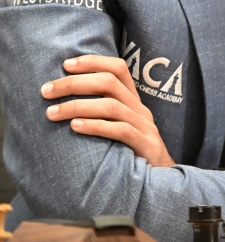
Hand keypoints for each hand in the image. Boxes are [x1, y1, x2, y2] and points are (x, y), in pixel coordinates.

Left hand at [42, 55, 175, 167]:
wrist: (161, 180)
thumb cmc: (130, 153)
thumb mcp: (118, 127)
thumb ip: (100, 113)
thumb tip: (62, 102)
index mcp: (133, 101)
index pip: (118, 68)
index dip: (93, 62)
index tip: (65, 64)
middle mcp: (140, 109)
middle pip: (109, 83)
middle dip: (75, 83)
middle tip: (47, 90)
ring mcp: (144, 126)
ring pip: (111, 106)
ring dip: (77, 106)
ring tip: (52, 112)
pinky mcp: (145, 145)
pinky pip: (120, 130)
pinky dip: (95, 126)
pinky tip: (74, 127)